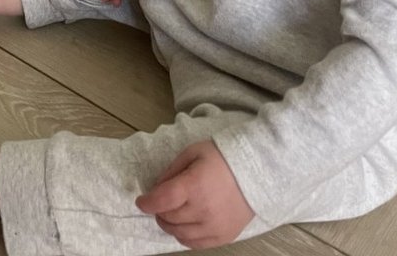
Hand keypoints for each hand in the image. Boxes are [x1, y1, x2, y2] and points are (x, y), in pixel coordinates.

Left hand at [136, 141, 253, 249]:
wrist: (256, 171)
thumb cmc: (221, 157)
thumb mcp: (192, 153)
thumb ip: (172, 171)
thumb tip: (157, 188)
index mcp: (194, 186)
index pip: (162, 201)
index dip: (147, 203)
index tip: (141, 201)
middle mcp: (203, 210)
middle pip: (168, 218)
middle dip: (159, 210)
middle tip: (161, 201)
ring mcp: (214, 227)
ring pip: (179, 234)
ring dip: (170, 224)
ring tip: (173, 212)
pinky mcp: (223, 237)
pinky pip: (195, 244)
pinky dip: (184, 236)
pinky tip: (186, 223)